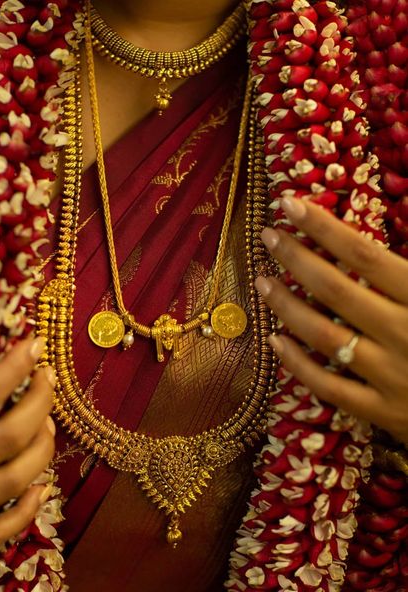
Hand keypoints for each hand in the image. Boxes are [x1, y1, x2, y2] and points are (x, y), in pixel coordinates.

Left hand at [255, 197, 407, 443]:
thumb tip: (391, 211)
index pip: (364, 255)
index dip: (323, 227)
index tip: (289, 204)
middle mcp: (405, 334)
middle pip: (336, 290)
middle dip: (296, 258)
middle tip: (268, 236)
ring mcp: (392, 377)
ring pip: (325, 336)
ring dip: (287, 306)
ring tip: (262, 281)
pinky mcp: (383, 412)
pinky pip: (329, 387)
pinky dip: (297, 364)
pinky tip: (274, 341)